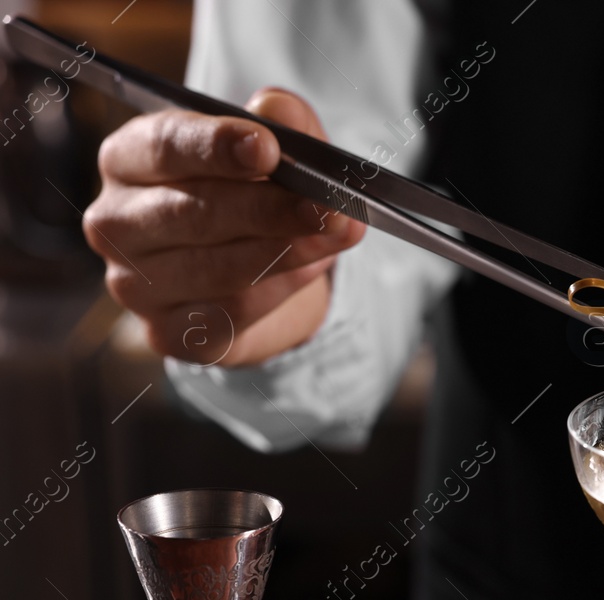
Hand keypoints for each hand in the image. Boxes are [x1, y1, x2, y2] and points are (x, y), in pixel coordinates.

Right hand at [84, 87, 364, 366]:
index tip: (267, 148)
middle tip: (328, 205)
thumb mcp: (277, 148)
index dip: (216, 147)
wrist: (261, 274)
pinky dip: (281, 289)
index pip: (164, 147)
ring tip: (338, 233)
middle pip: (194, 213)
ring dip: (289, 251)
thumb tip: (277, 111)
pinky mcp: (167, 332)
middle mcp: (115, 222)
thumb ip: (281, 122)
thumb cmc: (255, 196)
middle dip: (270, 208)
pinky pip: (232, 312)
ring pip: (218, 268)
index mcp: (128, 159)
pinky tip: (311, 268)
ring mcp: (134, 283)